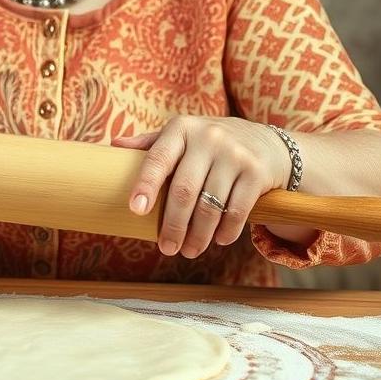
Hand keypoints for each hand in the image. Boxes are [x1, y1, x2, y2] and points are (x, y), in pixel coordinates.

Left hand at [112, 115, 290, 257]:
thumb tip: (114, 144)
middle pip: (184, 190)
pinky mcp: (256, 171)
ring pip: (210, 206)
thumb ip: (152, 143)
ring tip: (190, 250)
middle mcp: (208, 137)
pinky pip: (237, 211)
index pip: (158, 158)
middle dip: (173, 225)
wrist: (266, 142)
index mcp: (181, 128)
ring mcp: (234, 153)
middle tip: (167, 248)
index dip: (146, 184)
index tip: (135, 210)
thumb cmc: (211, 143)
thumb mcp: (183, 135)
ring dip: (199, 236)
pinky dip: (226, 231)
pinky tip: (218, 240)